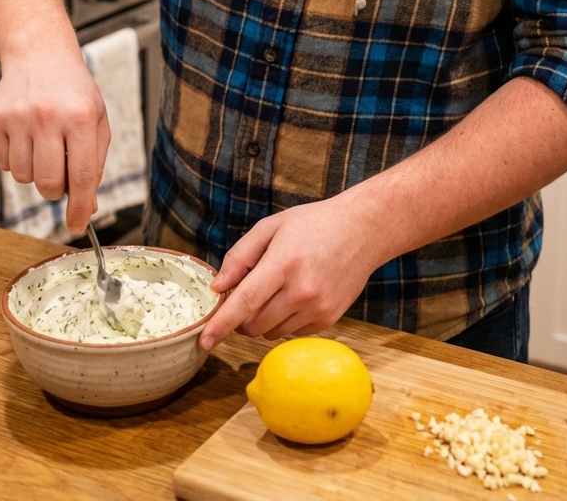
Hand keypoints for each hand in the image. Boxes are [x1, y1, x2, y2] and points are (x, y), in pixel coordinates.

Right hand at [0, 48, 110, 234]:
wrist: (40, 55)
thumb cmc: (73, 91)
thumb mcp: (97, 121)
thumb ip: (94, 164)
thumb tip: (87, 208)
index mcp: (82, 117)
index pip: (81, 176)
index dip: (79, 207)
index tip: (77, 226)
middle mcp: (49, 116)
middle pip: (49, 183)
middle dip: (56, 189)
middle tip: (60, 171)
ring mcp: (19, 117)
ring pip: (24, 178)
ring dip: (35, 172)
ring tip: (43, 146)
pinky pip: (4, 165)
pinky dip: (16, 160)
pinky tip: (25, 138)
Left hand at [199, 194, 378, 350]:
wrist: (362, 230)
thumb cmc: (313, 225)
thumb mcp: (271, 227)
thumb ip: (240, 256)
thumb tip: (218, 288)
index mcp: (283, 263)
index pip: (245, 302)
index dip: (221, 324)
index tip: (203, 341)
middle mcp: (302, 291)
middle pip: (254, 324)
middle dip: (241, 317)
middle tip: (249, 292)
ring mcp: (317, 308)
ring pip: (271, 332)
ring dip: (264, 319)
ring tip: (278, 287)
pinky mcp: (329, 319)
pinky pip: (292, 332)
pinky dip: (285, 320)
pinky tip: (297, 294)